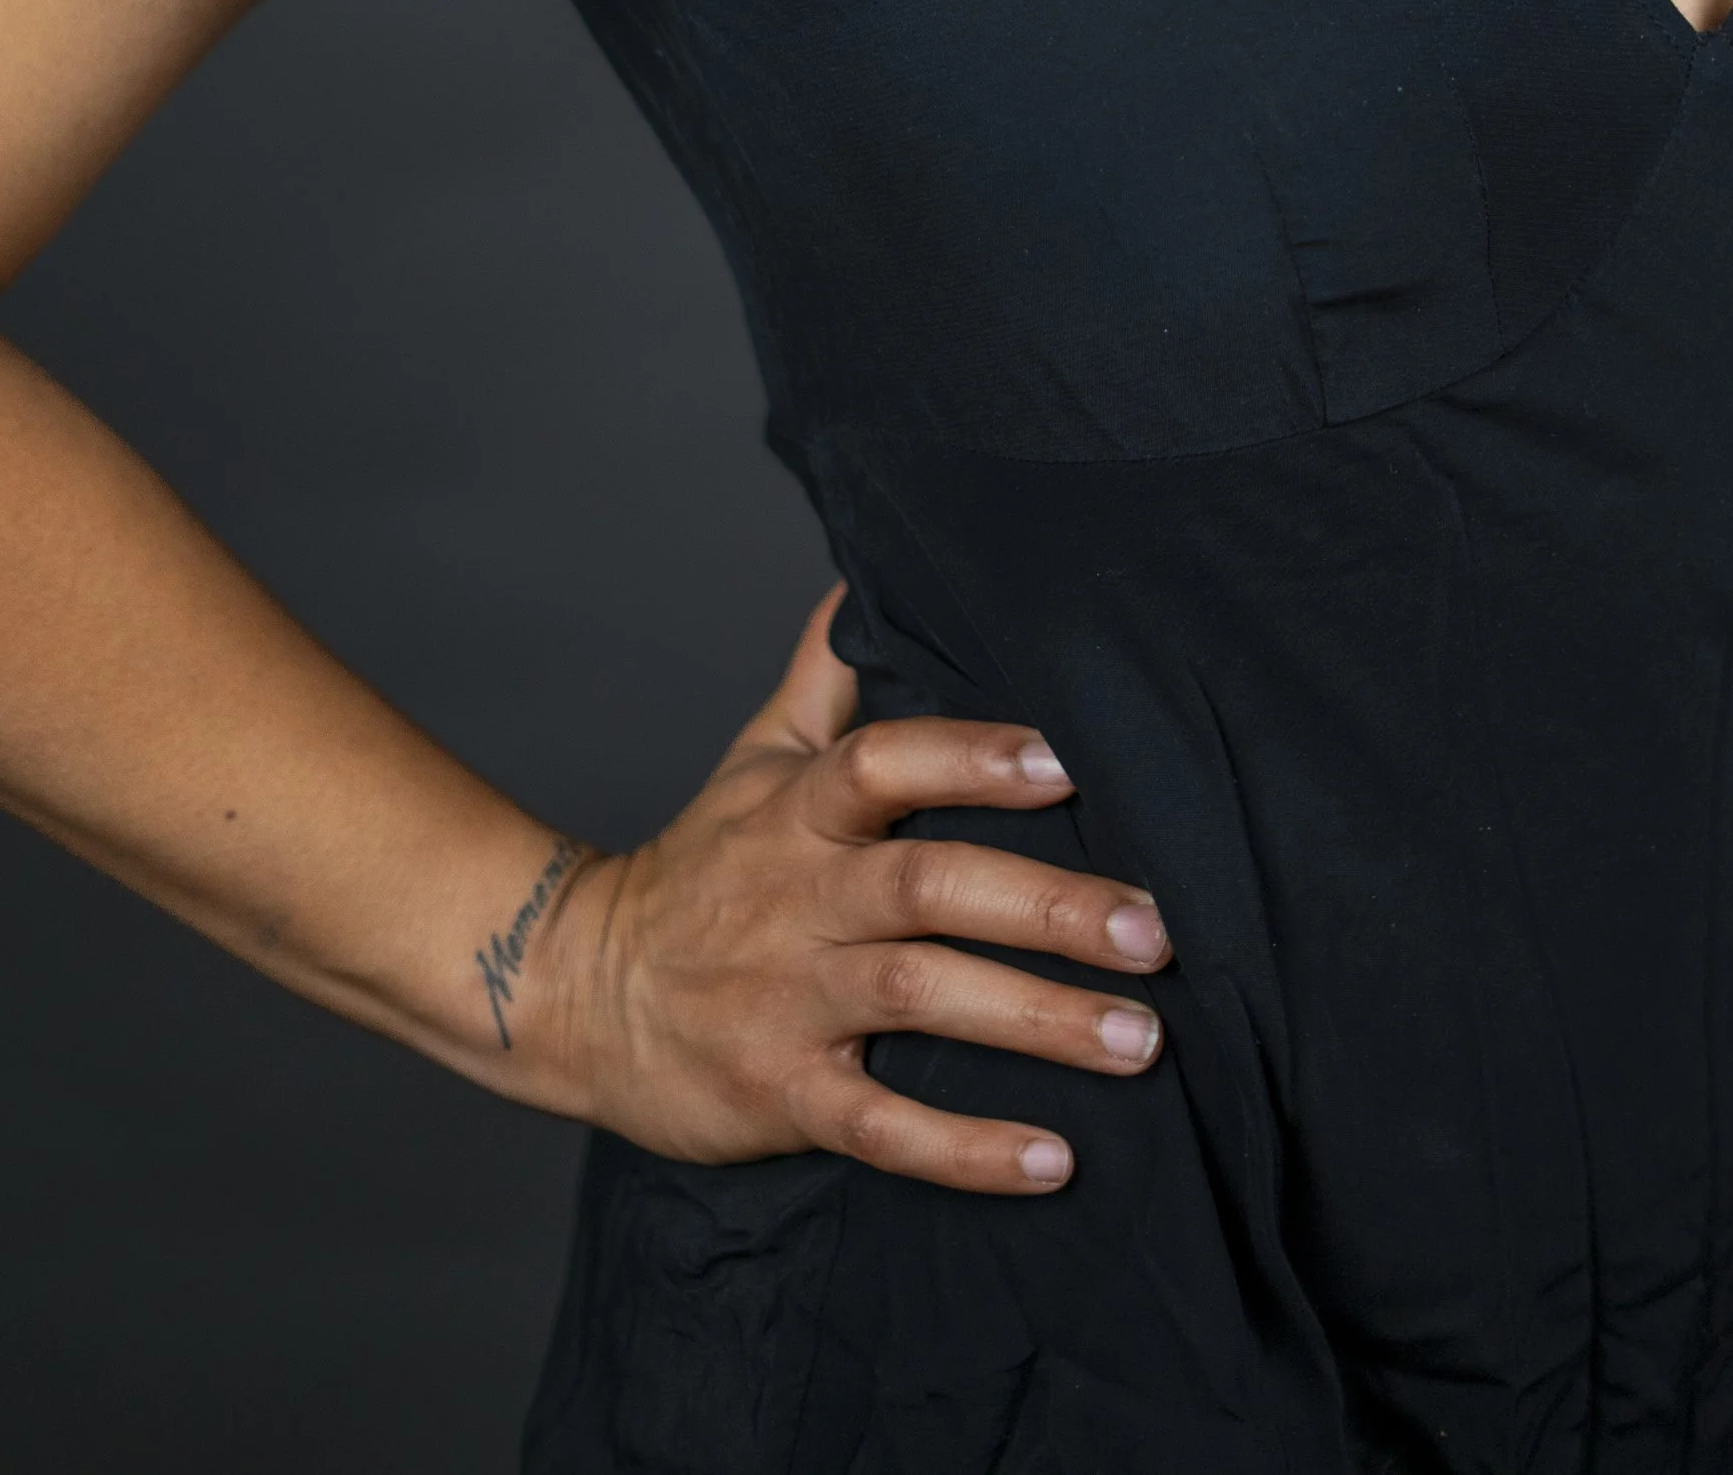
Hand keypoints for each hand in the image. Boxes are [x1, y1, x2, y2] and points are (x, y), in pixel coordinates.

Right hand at [526, 583, 1170, 1190]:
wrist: (574, 994)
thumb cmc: (699, 869)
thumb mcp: (753, 760)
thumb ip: (824, 673)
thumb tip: (863, 574)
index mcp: (800, 812)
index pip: (885, 762)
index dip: (973, 757)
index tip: (1070, 760)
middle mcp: (800, 898)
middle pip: (928, 885)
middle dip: (1049, 907)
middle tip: (1157, 930)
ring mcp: (788, 999)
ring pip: (921, 999)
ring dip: (1037, 1021)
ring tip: (1140, 1041)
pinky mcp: (779, 1094)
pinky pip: (879, 1127)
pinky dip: (964, 1148)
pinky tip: (1051, 1159)